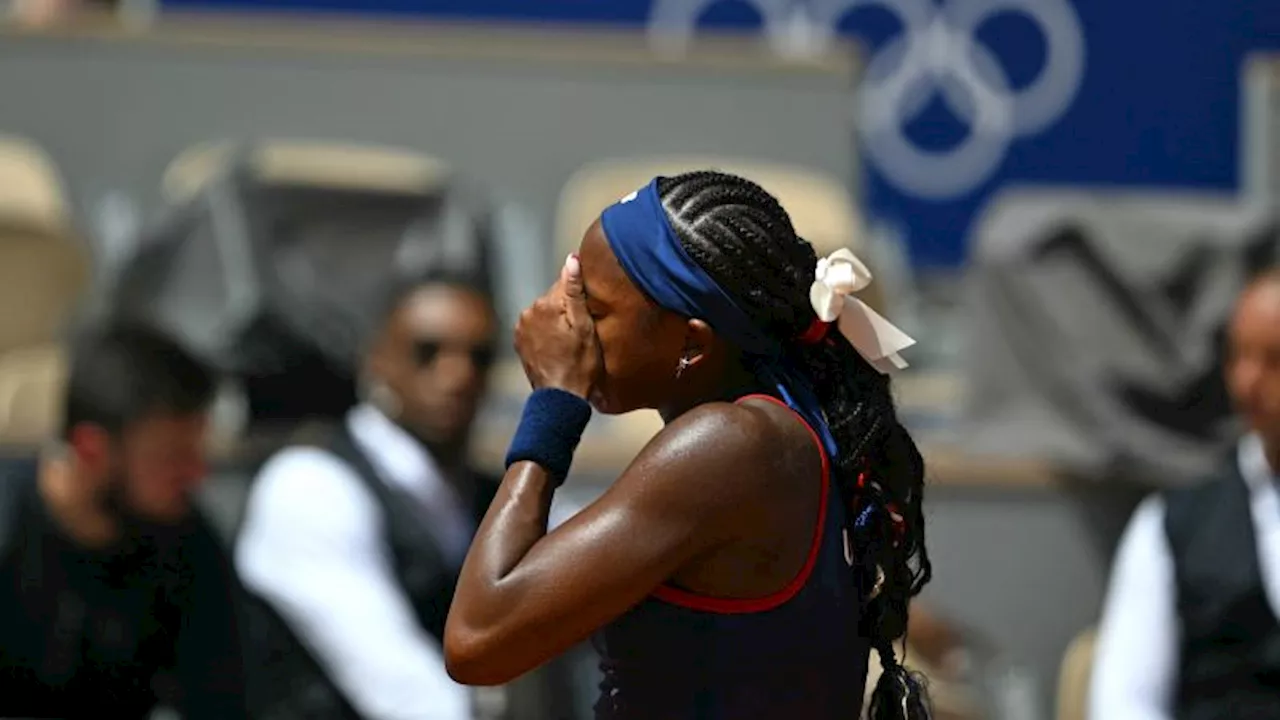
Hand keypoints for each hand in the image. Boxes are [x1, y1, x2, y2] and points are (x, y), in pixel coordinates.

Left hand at [514, 254, 600, 398]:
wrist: (560, 399)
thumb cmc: (580, 365)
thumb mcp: (585, 327)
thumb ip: (575, 291)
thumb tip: (571, 260)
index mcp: (545, 305)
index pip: (565, 283)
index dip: (581, 295)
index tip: (590, 310)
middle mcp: (528, 312)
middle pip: (554, 298)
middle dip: (568, 308)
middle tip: (582, 331)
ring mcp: (521, 327)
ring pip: (545, 312)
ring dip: (557, 320)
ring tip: (570, 342)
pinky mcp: (519, 341)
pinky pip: (537, 327)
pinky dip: (547, 332)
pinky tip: (558, 347)